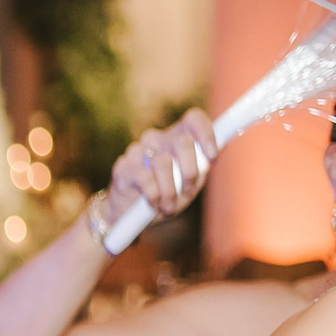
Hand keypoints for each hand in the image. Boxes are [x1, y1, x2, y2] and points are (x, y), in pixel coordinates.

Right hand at [105, 110, 216, 229]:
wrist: (129, 215)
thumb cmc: (164, 195)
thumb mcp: (189, 184)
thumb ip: (201, 168)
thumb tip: (212, 157)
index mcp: (175, 137)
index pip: (193, 119)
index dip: (206, 134)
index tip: (212, 158)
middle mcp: (156, 139)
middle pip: (182, 141)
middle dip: (191, 171)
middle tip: (189, 191)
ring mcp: (137, 151)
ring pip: (163, 162)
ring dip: (171, 189)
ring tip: (169, 206)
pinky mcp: (122, 166)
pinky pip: (145, 178)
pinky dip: (154, 195)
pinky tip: (154, 204)